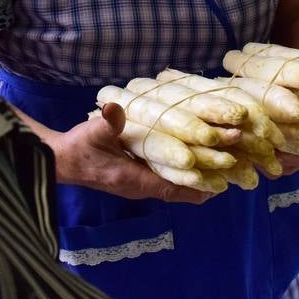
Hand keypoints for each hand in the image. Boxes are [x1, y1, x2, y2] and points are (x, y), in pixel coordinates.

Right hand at [37, 104, 211, 203]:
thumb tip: (115, 110)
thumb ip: (107, 124)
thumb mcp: (91, 134)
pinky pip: (170, 176)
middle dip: (208, 177)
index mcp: (135, 181)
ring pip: (179, 183)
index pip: (175, 188)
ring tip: (228, 164)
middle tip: (237, 166)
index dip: (200, 185)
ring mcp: (142, 181)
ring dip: (201, 174)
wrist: (61, 159)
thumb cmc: (77, 149)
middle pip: (184, 187)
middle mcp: (143, 186)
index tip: (226, 182)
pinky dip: (187, 170)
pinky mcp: (140, 174)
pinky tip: (202, 159)